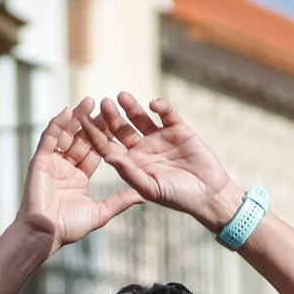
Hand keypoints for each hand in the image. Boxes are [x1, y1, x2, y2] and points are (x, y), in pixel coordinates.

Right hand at [17, 102, 144, 248]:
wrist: (44, 234)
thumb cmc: (69, 228)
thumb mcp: (100, 213)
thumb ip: (120, 202)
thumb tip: (143, 197)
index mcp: (79, 177)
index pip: (95, 151)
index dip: (105, 137)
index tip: (117, 122)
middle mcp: (66, 167)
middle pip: (81, 139)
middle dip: (93, 122)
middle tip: (105, 104)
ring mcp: (52, 163)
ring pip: (66, 135)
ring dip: (76, 118)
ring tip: (89, 101)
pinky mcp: (40, 161)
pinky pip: (49, 139)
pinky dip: (57, 125)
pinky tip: (67, 111)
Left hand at [76, 93, 241, 233]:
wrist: (209, 194)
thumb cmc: (178, 197)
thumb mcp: (150, 189)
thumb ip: (130, 173)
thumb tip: (109, 158)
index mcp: (132, 164)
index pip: (109, 146)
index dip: (96, 134)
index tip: (84, 122)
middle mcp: (142, 148)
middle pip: (122, 129)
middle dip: (112, 117)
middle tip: (103, 103)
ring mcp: (160, 137)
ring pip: (141, 118)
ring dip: (131, 107)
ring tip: (122, 96)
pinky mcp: (178, 129)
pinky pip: (167, 113)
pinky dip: (161, 107)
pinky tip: (154, 105)